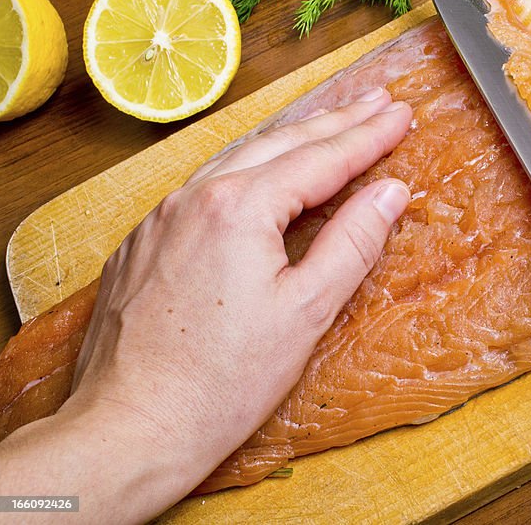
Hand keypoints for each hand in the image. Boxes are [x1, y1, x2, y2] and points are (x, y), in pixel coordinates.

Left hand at [0, 87, 411, 523]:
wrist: (128, 428)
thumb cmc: (221, 382)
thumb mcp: (306, 312)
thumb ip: (352, 243)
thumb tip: (390, 191)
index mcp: (239, 208)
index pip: (321, 158)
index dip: (368, 136)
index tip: (401, 114)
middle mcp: (194, 197)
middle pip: (280, 144)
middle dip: (335, 121)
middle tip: (376, 102)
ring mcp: (162, 217)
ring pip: (238, 157)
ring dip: (290, 137)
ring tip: (329, 121)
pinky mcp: (143, 243)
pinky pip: (205, 185)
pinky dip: (247, 167)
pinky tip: (261, 171)